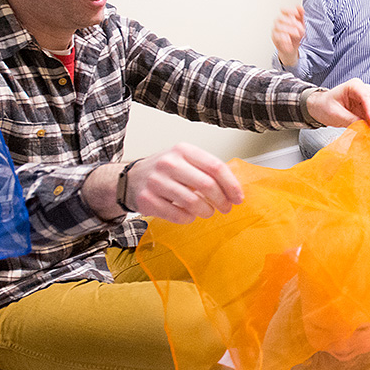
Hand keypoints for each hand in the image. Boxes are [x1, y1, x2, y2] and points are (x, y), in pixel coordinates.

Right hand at [124, 143, 243, 224]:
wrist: (131, 179)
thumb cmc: (165, 170)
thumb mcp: (184, 159)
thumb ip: (207, 169)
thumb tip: (234, 187)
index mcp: (183, 150)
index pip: (215, 167)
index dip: (231, 185)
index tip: (238, 197)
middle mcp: (169, 163)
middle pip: (207, 185)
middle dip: (222, 200)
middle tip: (226, 207)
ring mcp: (156, 182)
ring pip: (193, 202)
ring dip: (206, 211)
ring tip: (208, 212)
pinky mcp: (147, 200)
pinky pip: (177, 215)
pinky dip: (188, 218)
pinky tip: (189, 215)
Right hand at [272, 6, 304, 67]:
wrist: (293, 47)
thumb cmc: (296, 35)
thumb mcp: (301, 24)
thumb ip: (300, 15)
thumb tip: (300, 7)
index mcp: (285, 17)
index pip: (283, 10)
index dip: (289, 10)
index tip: (297, 13)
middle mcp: (278, 22)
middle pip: (281, 18)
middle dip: (292, 22)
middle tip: (300, 28)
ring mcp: (275, 29)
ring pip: (278, 26)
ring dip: (289, 30)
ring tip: (297, 34)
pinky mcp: (273, 37)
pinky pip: (277, 36)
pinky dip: (285, 39)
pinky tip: (290, 41)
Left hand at [305, 78, 369, 132]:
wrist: (322, 108)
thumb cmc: (325, 106)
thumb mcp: (335, 114)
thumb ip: (350, 120)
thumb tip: (364, 129)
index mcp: (354, 86)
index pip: (368, 97)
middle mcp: (364, 91)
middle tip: (366, 133)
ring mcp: (369, 101)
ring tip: (364, 133)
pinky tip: (367, 131)